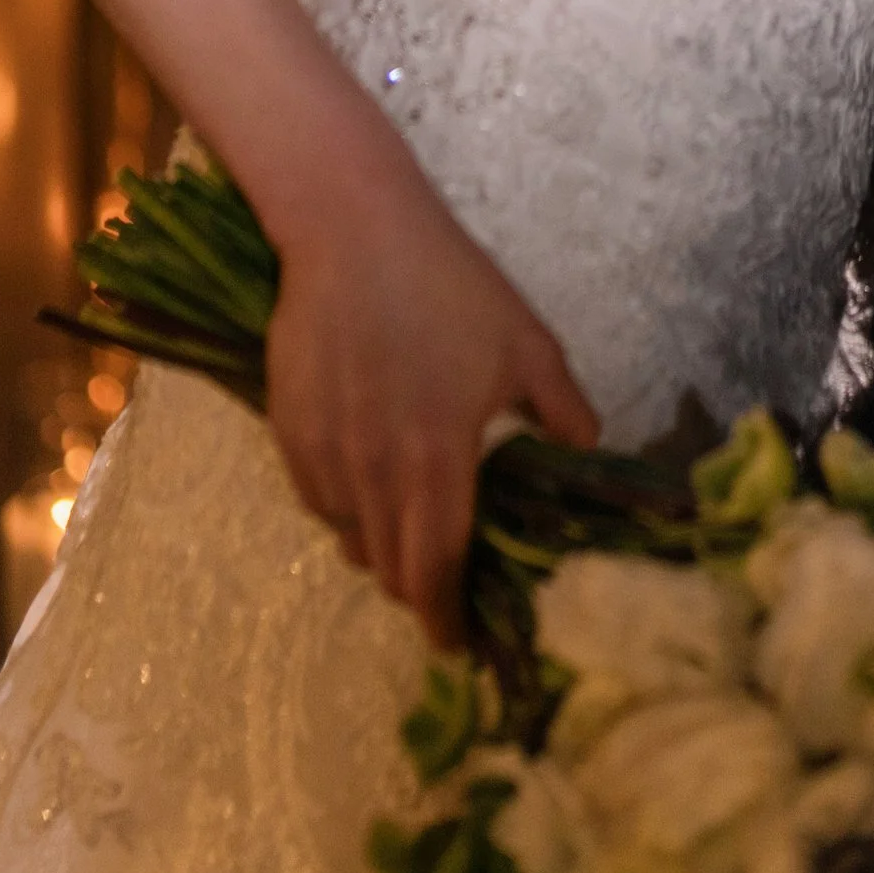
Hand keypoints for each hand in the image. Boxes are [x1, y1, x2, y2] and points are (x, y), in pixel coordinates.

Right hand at [265, 139, 598, 643]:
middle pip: (388, 569)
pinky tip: (367, 478)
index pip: (436, 572)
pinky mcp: (287, 430)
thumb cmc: (449, 285)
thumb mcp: (527, 343)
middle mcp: (375, 473)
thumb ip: (561, 410)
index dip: (447, 618)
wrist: (352, 232)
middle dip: (419, 590)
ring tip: (407, 525)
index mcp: (438, 461)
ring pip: (348, 537)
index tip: (462, 640)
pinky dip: (344, 508)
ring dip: (380, 548)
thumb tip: (586, 453)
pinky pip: (316, 499)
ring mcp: (324, 454)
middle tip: (446, 581)